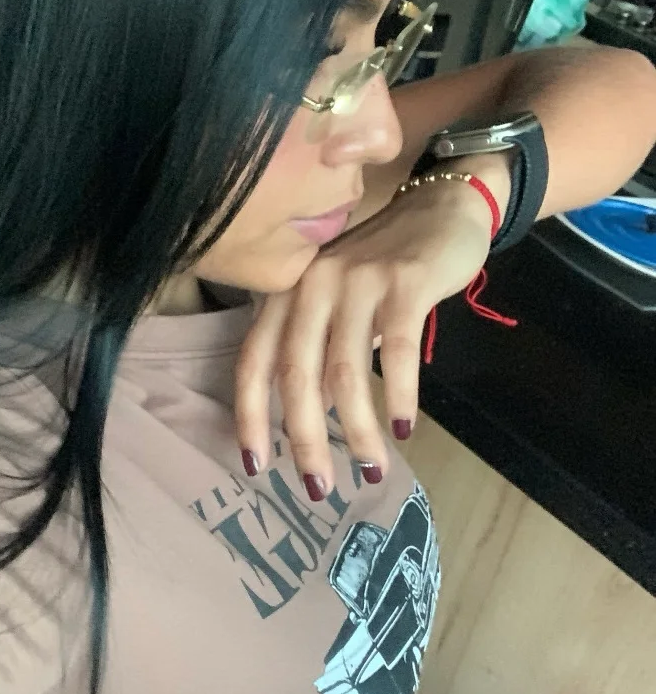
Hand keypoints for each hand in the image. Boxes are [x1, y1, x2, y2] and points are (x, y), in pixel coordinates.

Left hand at [234, 177, 493, 498]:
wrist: (443, 206)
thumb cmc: (384, 263)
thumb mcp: (338, 302)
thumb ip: (319, 350)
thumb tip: (312, 418)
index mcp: (288, 292)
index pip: (254, 360)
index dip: (250, 415)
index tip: (255, 465)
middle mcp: (313, 284)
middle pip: (297, 374)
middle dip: (304, 439)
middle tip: (318, 487)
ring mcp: (358, 280)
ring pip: (346, 371)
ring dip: (357, 430)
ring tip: (372, 468)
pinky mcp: (405, 282)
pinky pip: (398, 351)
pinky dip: (399, 395)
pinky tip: (404, 428)